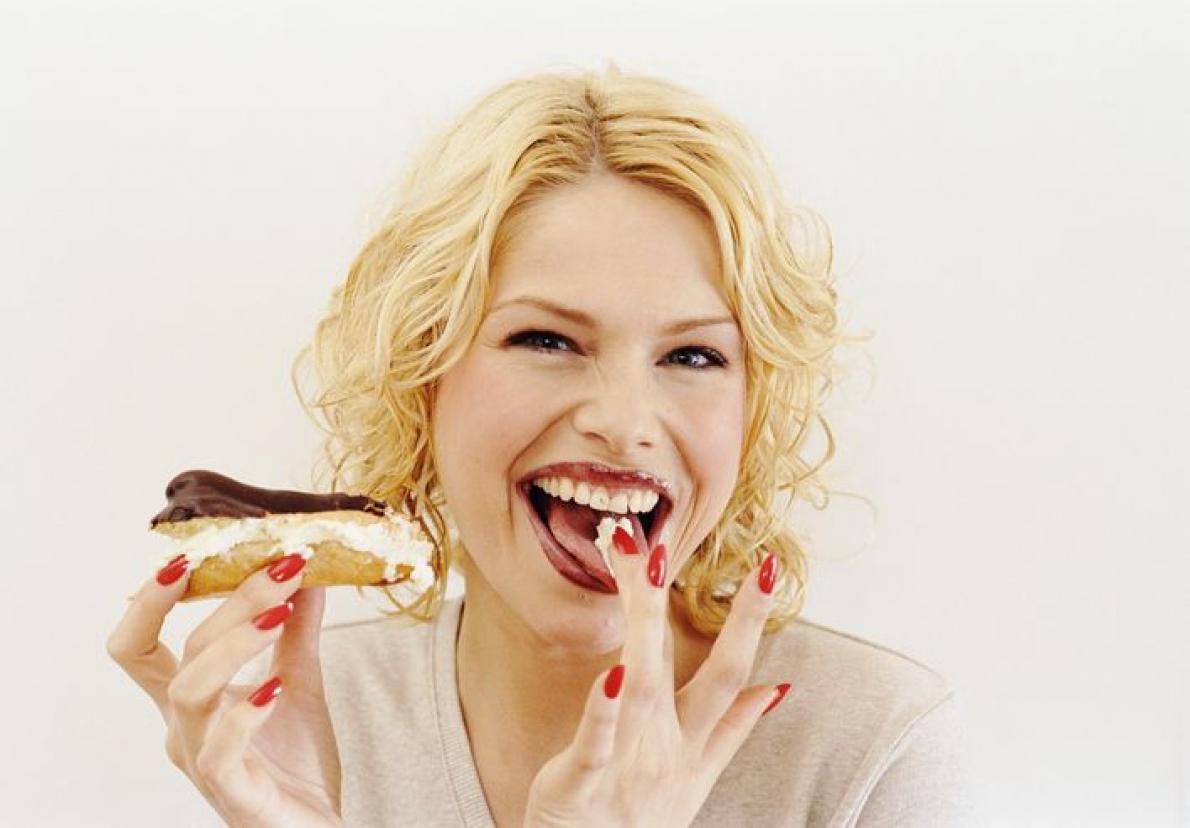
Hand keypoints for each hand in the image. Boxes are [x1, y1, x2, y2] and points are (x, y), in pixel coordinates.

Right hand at [107, 553, 341, 826]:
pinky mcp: (231, 792)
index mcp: (189, 699)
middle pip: (178, 654)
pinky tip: (275, 690)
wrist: (316, 826)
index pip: (138, 645)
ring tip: (279, 614)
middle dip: (228, 602)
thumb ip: (296, 630)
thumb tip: (304, 570)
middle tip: (281, 567)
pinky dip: (243, 715)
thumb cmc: (295, 762)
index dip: (149, 601)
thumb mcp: (298, 681)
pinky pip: (217, 751)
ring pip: (189, 694)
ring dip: (235, 644)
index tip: (190, 554)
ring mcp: (201, 760)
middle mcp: (182, 728)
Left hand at [524, 528, 788, 826]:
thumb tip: (776, 686)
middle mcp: (667, 747)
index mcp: (690, 741)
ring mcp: (628, 764)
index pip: (731, 673)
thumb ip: (733, 729)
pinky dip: (605, 709)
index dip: (752, 622)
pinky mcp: (582, 782)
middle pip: (700, 673)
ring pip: (644, 688)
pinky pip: (597, 743)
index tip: (771, 567)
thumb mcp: (695, 777)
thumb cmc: (637, 820)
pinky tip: (611, 673)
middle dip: (721, 615)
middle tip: (707, 543)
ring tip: (647, 569)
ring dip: (645, 627)